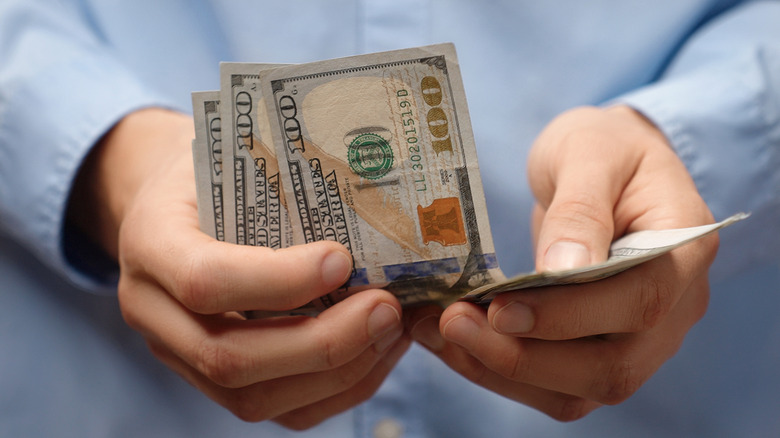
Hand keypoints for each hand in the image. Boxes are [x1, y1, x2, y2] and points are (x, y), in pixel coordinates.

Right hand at [69, 108, 409, 428]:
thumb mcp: (228, 157)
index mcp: (149, 243)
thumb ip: (278, 183)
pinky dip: (338, 389)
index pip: (204, 280)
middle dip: (323, 343)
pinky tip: (377, 352)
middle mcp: (152, 312)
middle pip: (229, 359)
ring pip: (254, 399)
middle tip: (386, 309)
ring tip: (390, 329)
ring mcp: (178, 355)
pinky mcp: (211, 381)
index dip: (279, 279)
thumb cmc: (211, 175)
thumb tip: (375, 205)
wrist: (174, 207)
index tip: (343, 259)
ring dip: (339, 372)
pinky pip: (277, 411)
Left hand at [407, 105, 716, 419]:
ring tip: (440, 334)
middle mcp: (675, 308)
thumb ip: (581, 210)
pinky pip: (557, 386)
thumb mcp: (589, 154)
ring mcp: (641, 339)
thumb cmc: (604, 147)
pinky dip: (501, 373)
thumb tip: (562, 270)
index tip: (501, 308)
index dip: (570, 315)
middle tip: (453, 323)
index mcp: (683, 250)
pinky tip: (455, 344)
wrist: (607, 164)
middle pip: (612, 367)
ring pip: (579, 390)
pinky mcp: (600, 350)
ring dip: (503, 372)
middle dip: (523, 357)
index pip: (641, 302)